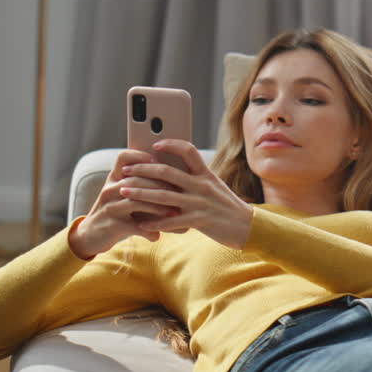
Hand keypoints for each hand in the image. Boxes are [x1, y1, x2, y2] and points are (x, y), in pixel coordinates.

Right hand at [68, 149, 181, 258]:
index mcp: (115, 178)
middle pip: (136, 180)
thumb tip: (177, 182)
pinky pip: (134, 226)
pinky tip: (158, 235)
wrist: (92, 234)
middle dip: (161, 185)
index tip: (160, 161)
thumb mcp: (126, 195)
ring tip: (175, 213)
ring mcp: (110, 206)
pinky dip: (149, 230)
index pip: (124, 158)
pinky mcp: (112, 225)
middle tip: (180, 191)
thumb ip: (144, 186)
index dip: (141, 156)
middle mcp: (110, 189)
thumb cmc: (118, 212)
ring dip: (158, 207)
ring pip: (136, 201)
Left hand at [117, 139, 255, 248]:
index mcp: (206, 174)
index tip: (154, 144)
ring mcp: (199, 203)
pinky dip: (153, 222)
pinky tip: (141, 223)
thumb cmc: (228, 207)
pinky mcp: (198, 221)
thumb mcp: (215, 187)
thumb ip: (197, 178)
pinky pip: (170, 221)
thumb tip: (174, 171)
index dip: (170, 144)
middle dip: (142, 169)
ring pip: (162, 195)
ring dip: (139, 192)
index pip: (188, 150)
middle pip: (166, 172)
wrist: (247, 227)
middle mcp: (201, 185)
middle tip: (126, 170)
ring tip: (123, 191)